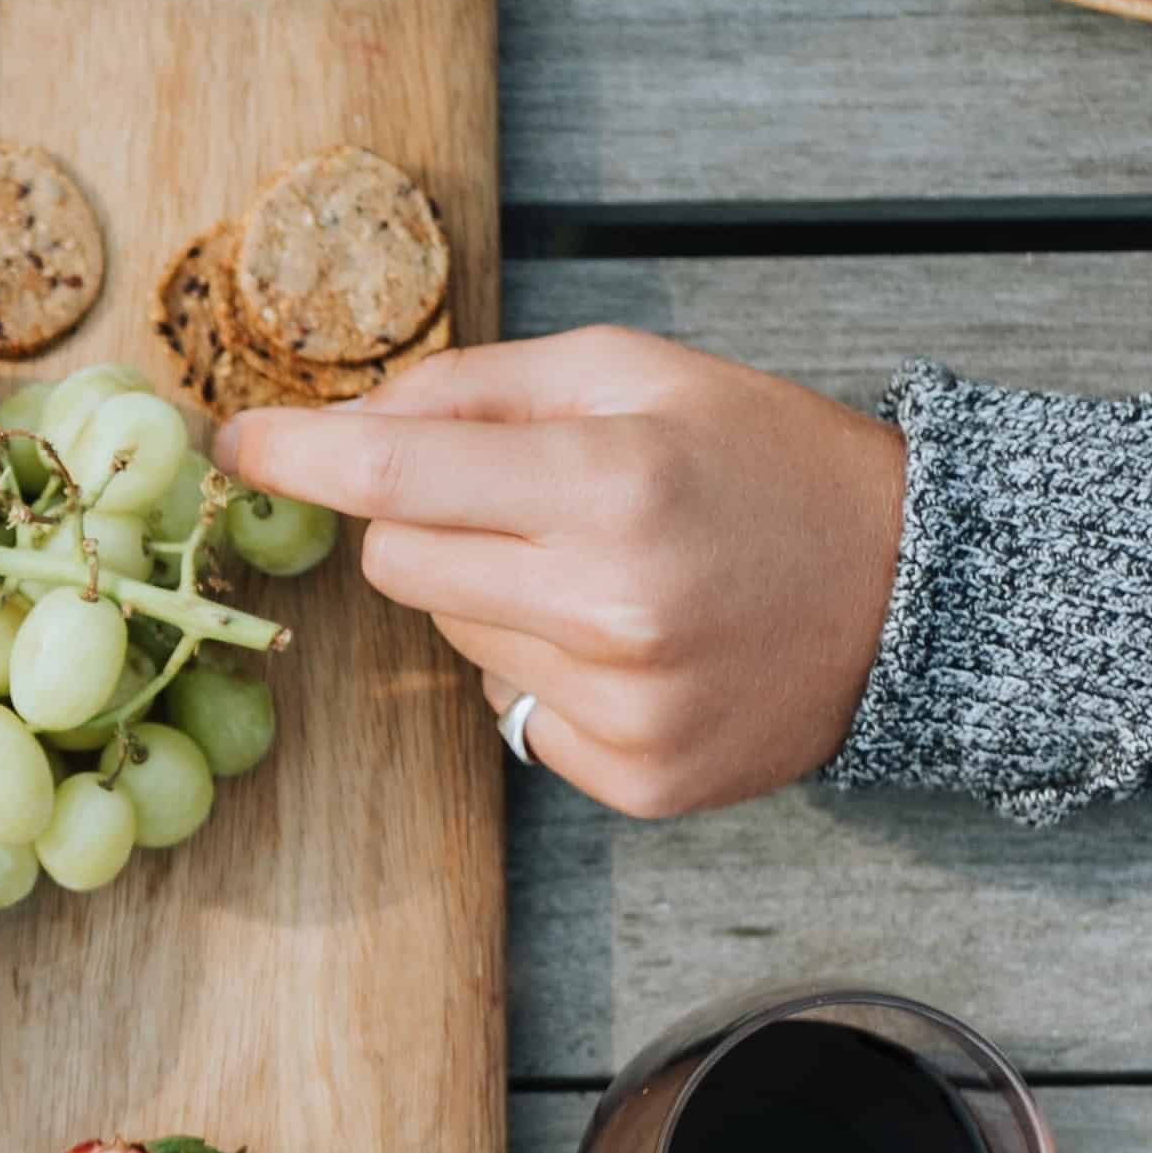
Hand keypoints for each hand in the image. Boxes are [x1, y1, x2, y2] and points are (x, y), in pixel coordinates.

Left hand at [217, 327, 906, 817]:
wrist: (914, 592)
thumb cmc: (763, 462)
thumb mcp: (636, 376)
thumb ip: (479, 390)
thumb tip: (346, 422)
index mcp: (614, 485)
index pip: (394, 480)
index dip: (297, 459)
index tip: (237, 446)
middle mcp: (612, 607)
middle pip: (400, 565)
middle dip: (426, 524)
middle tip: (523, 504)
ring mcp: (622, 706)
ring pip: (451, 638)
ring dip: (493, 597)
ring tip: (603, 573)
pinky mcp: (632, 776)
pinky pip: (508, 714)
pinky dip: (542, 672)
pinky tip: (628, 642)